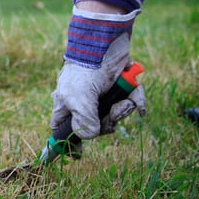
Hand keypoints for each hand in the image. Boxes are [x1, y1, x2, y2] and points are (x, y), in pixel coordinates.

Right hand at [50, 9, 144, 139]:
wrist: (105, 42)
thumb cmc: (85, 70)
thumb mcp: (79, 99)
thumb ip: (84, 123)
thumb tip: (90, 137)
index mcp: (67, 104)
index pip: (62, 128)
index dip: (68, 140)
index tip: (76, 156)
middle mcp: (84, 101)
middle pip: (95, 126)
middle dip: (107, 122)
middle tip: (111, 113)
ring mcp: (102, 94)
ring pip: (114, 114)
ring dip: (122, 110)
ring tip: (124, 101)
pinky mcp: (120, 86)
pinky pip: (130, 101)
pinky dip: (135, 102)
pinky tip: (136, 104)